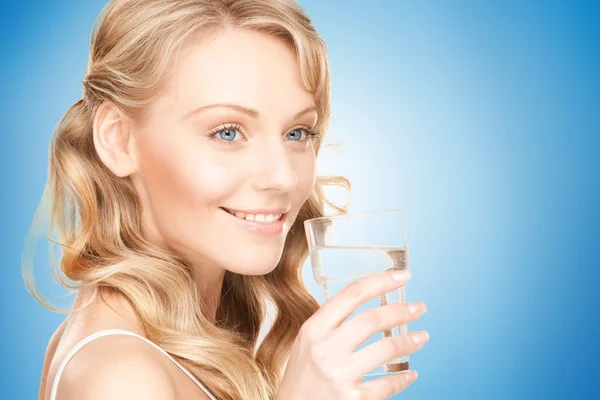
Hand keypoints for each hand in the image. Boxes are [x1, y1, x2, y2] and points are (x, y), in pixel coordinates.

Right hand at [276, 269, 427, 399]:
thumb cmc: (301, 376)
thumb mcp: (306, 342)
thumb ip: (331, 324)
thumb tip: (368, 305)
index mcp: (313, 329)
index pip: (351, 295)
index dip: (380, 281)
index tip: (402, 276)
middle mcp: (325, 348)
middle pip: (372, 319)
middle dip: (401, 311)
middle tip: (419, 308)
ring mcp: (339, 374)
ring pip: (386, 349)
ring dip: (409, 341)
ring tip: (422, 337)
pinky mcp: (352, 398)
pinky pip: (386, 384)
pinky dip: (403, 378)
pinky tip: (411, 373)